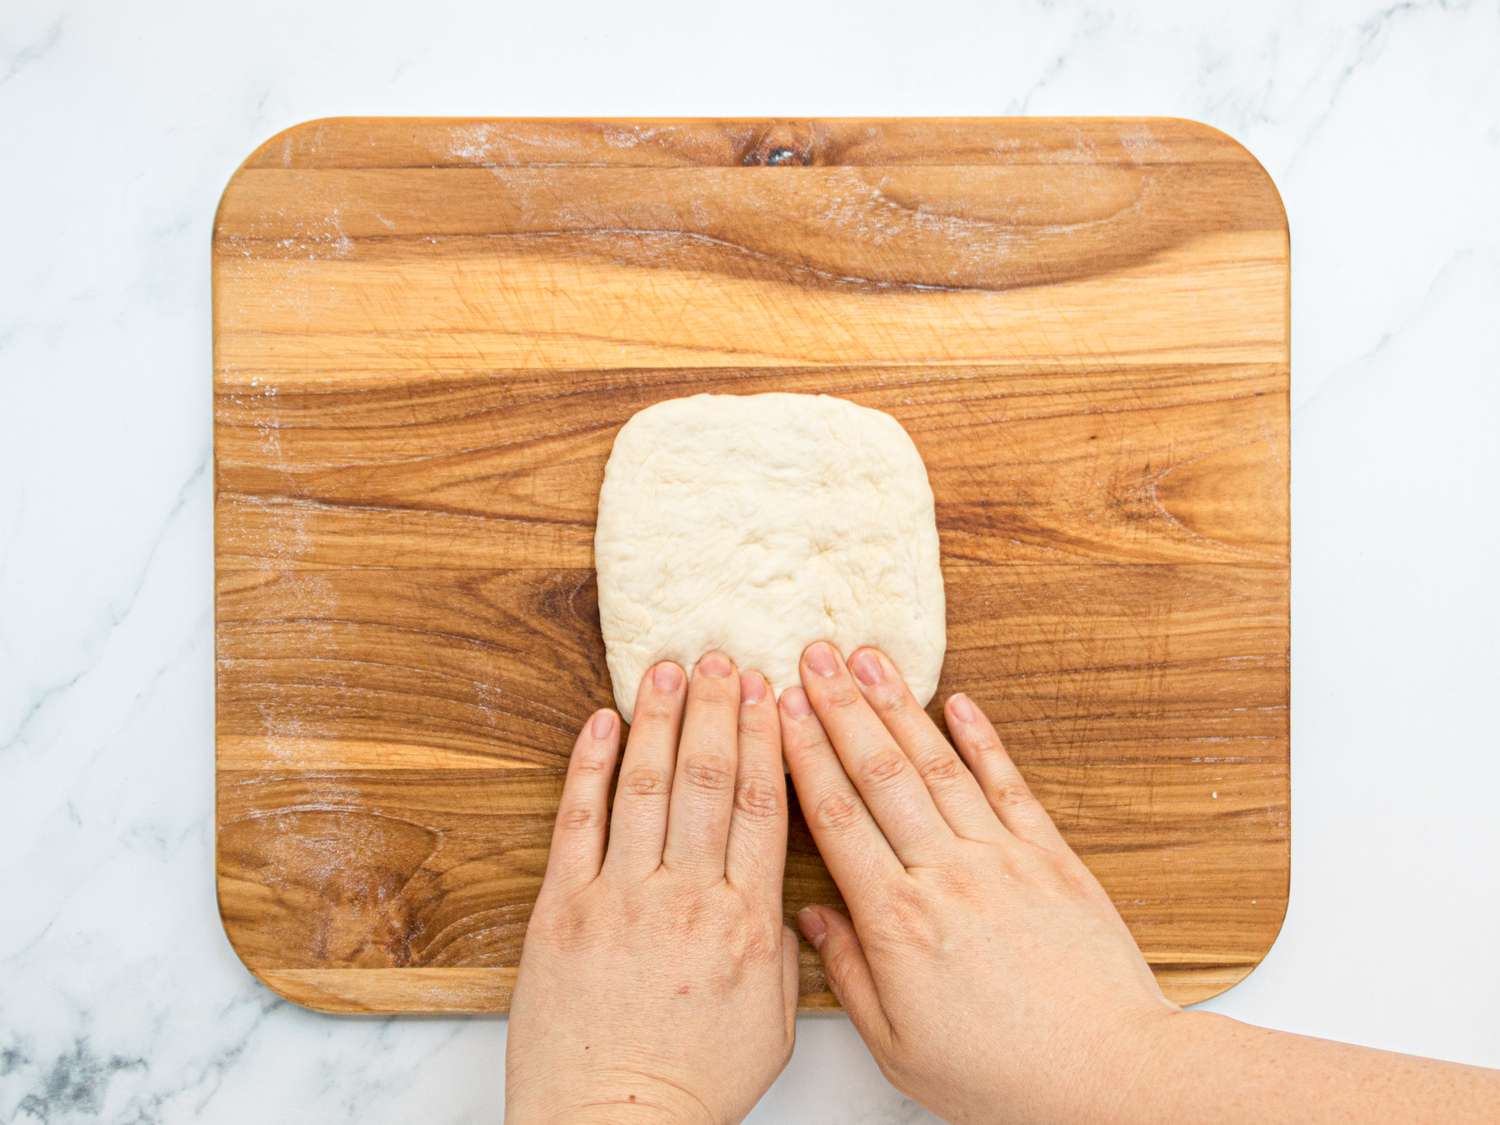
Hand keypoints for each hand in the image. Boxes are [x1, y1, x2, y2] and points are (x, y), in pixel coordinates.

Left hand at [506, 653, 797, 1123]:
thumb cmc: (693, 1085)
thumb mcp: (773, 1026)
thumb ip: (782, 950)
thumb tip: (781, 894)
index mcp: (746, 924)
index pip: (761, 807)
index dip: (767, 742)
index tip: (771, 696)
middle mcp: (687, 898)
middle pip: (710, 781)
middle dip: (719, 712)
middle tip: (724, 659)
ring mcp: (620, 899)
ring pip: (648, 788)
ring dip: (661, 721)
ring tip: (670, 670)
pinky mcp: (561, 909)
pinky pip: (578, 821)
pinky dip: (590, 767)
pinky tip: (603, 723)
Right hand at [781, 642, 1177, 1124]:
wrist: (1107, 1075)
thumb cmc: (1003, 1073)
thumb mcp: (899, 1047)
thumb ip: (849, 974)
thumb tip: (812, 917)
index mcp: (896, 921)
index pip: (836, 816)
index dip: (804, 753)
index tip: (782, 707)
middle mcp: (944, 874)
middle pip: (878, 773)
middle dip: (840, 707)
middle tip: (814, 655)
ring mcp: (1001, 857)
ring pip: (937, 766)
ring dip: (898, 707)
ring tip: (869, 659)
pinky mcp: (1051, 856)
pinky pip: (1009, 784)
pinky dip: (982, 739)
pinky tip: (958, 702)